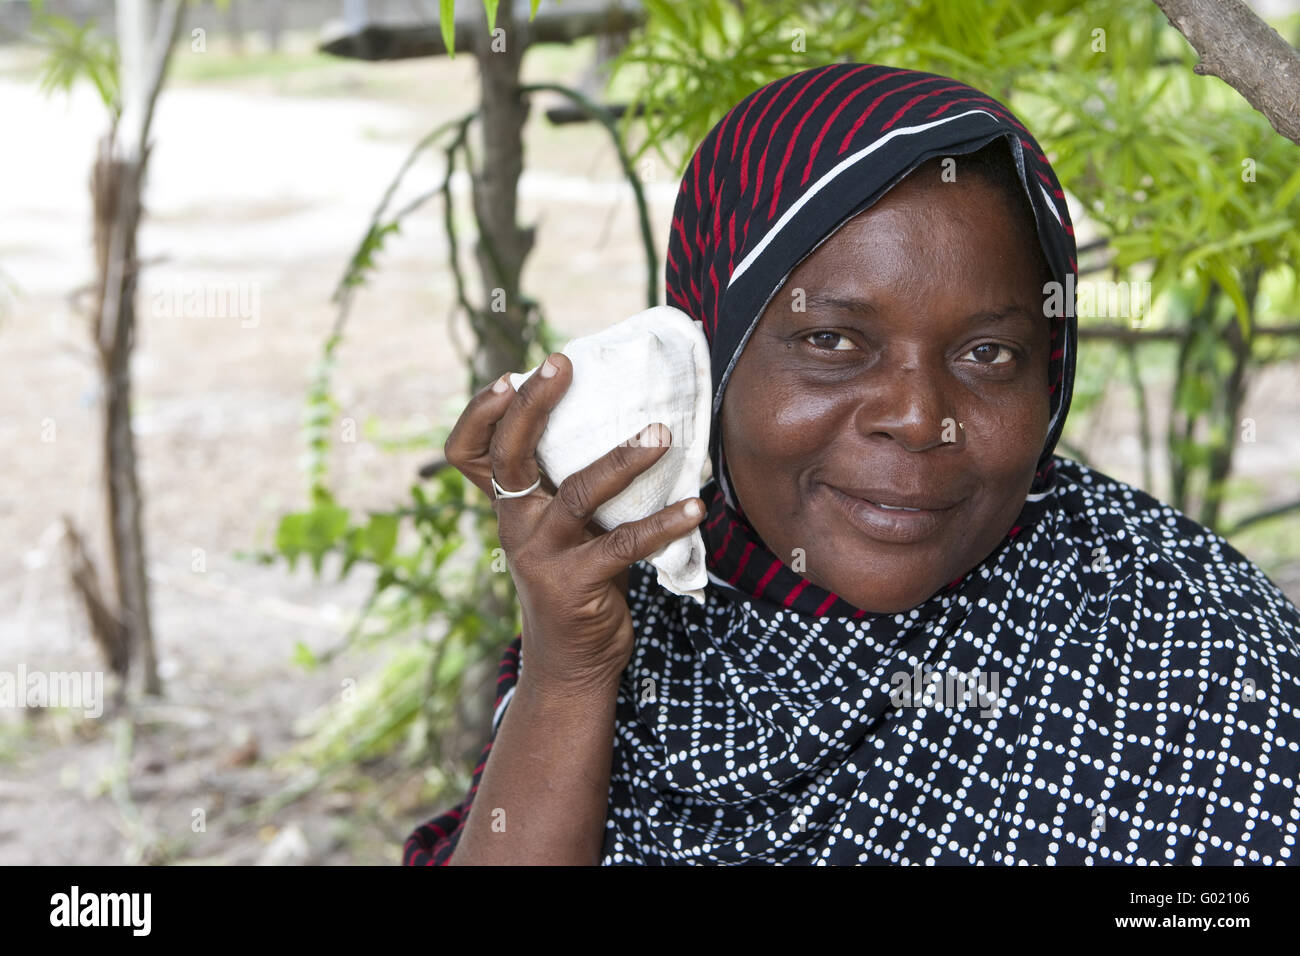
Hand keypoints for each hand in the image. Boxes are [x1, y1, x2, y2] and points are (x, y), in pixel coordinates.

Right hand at [442, 352, 706, 689]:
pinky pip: (624, 545)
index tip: (510, 376)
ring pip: (578, 493)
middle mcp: (516, 524)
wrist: (572, 662)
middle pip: (509, 455)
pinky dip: (663, 523)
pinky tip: (693, 508)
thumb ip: (574, 482)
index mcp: (509, 505)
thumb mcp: (565, 527)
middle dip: (532, 404)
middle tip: (561, 363)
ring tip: (662, 435)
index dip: (479, 414)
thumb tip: (632, 415)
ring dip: (624, 458)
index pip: (470, 453)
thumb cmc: (579, 577)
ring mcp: (542, 555)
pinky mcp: (576, 584)